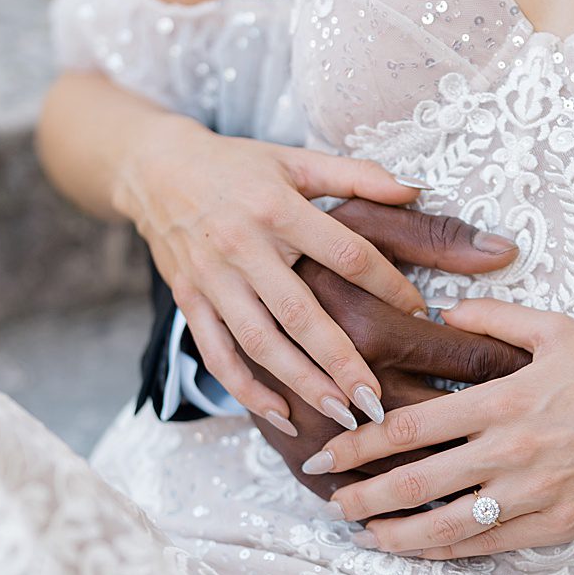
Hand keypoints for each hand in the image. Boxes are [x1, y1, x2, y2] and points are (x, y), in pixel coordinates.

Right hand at [118, 124, 433, 428]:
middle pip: (300, 313)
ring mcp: (212, 278)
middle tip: (377, 398)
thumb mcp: (294, 160)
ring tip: (340, 413)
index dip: (386, 285)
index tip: (418, 312)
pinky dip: (246, 389)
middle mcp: (242, 246)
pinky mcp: (189, 300)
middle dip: (341, 360)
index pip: (344, 254)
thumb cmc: (235, 166)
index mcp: (277, 207)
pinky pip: (217, 354)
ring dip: (300, 382)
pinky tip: (281, 414)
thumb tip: (415, 191)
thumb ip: (356, 176)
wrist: (155, 170)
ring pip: (259, 342)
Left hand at [313, 299, 573, 556]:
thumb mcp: (555, 330)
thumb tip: (440, 311)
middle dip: (362, 496)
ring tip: (361, 534)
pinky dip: (443, 551)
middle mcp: (509, 452)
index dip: (359, 443)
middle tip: (328, 501)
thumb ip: (492, 318)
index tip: (326, 453)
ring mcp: (531, 494)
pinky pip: (486, 545)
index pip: (409, 427)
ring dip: (393, 534)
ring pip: (445, 524)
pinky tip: (415, 551)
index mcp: (501, 401)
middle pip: (415, 482)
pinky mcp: (554, 525)